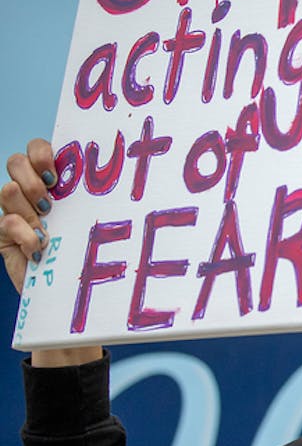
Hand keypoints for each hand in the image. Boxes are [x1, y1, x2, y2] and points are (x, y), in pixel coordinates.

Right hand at [3, 138, 101, 366]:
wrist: (72, 297)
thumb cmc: (93, 257)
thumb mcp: (99, 223)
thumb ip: (103, 200)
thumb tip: (143, 178)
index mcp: (55, 182)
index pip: (38, 149)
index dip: (42, 152)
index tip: (58, 173)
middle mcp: (31, 193)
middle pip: (15, 162)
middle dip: (31, 178)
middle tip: (51, 202)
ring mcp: (16, 213)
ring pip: (7, 190)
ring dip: (29, 208)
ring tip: (48, 227)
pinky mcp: (4, 236)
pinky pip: (4, 223)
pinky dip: (24, 234)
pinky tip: (39, 248)